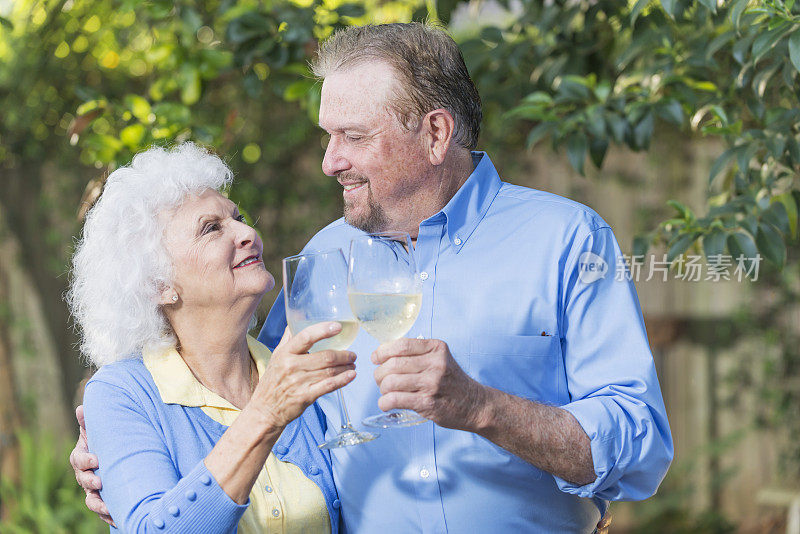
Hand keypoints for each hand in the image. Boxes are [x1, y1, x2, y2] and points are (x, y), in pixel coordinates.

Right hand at [70, 405, 114, 526]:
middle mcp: (85, 475)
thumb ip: (89, 422)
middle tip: (99, 482)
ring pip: (91, 500)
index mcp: (82, 457)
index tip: (95, 459)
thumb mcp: (97, 431)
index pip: (78, 460)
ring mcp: (94, 489)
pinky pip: (103, 511)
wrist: (116, 456)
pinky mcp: (104, 501)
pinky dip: (108, 515)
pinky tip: (116, 517)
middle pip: (83, 481)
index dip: (85, 461)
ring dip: (98, 504)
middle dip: (90, 482)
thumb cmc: (104, 442)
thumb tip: (81, 408)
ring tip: (107, 507)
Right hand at [254, 322, 355, 428]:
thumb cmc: (272, 382)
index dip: (323, 330)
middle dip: (343, 355)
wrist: (265, 410)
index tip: (337, 327)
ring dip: (345, 367)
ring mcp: (299, 382)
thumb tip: (296, 320)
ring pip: (329, 371)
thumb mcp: (276, 357)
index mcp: (285, 353)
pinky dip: (343, 380)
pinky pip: (329, 386)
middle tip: (352, 354)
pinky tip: (350, 376)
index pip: (306, 336)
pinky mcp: (305, 396)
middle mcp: (291, 366)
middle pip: (325, 356)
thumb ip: (288, 339)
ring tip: (352, 364)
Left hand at [372, 338, 488, 430]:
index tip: (376, 358)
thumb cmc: (452, 381)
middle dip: (380, 373)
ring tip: (386, 392)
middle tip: (381, 380)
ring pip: (391, 382)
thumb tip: (384, 354)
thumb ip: (418, 354)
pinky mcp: (428, 403)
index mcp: (436, 348)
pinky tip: (386, 404)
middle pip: (393, 364)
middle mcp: (435, 363)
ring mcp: (432, 383)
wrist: (475, 404)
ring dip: (382, 389)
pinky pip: (395, 399)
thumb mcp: (441, 359)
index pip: (401, 345)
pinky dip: (384, 403)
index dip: (382, 351)